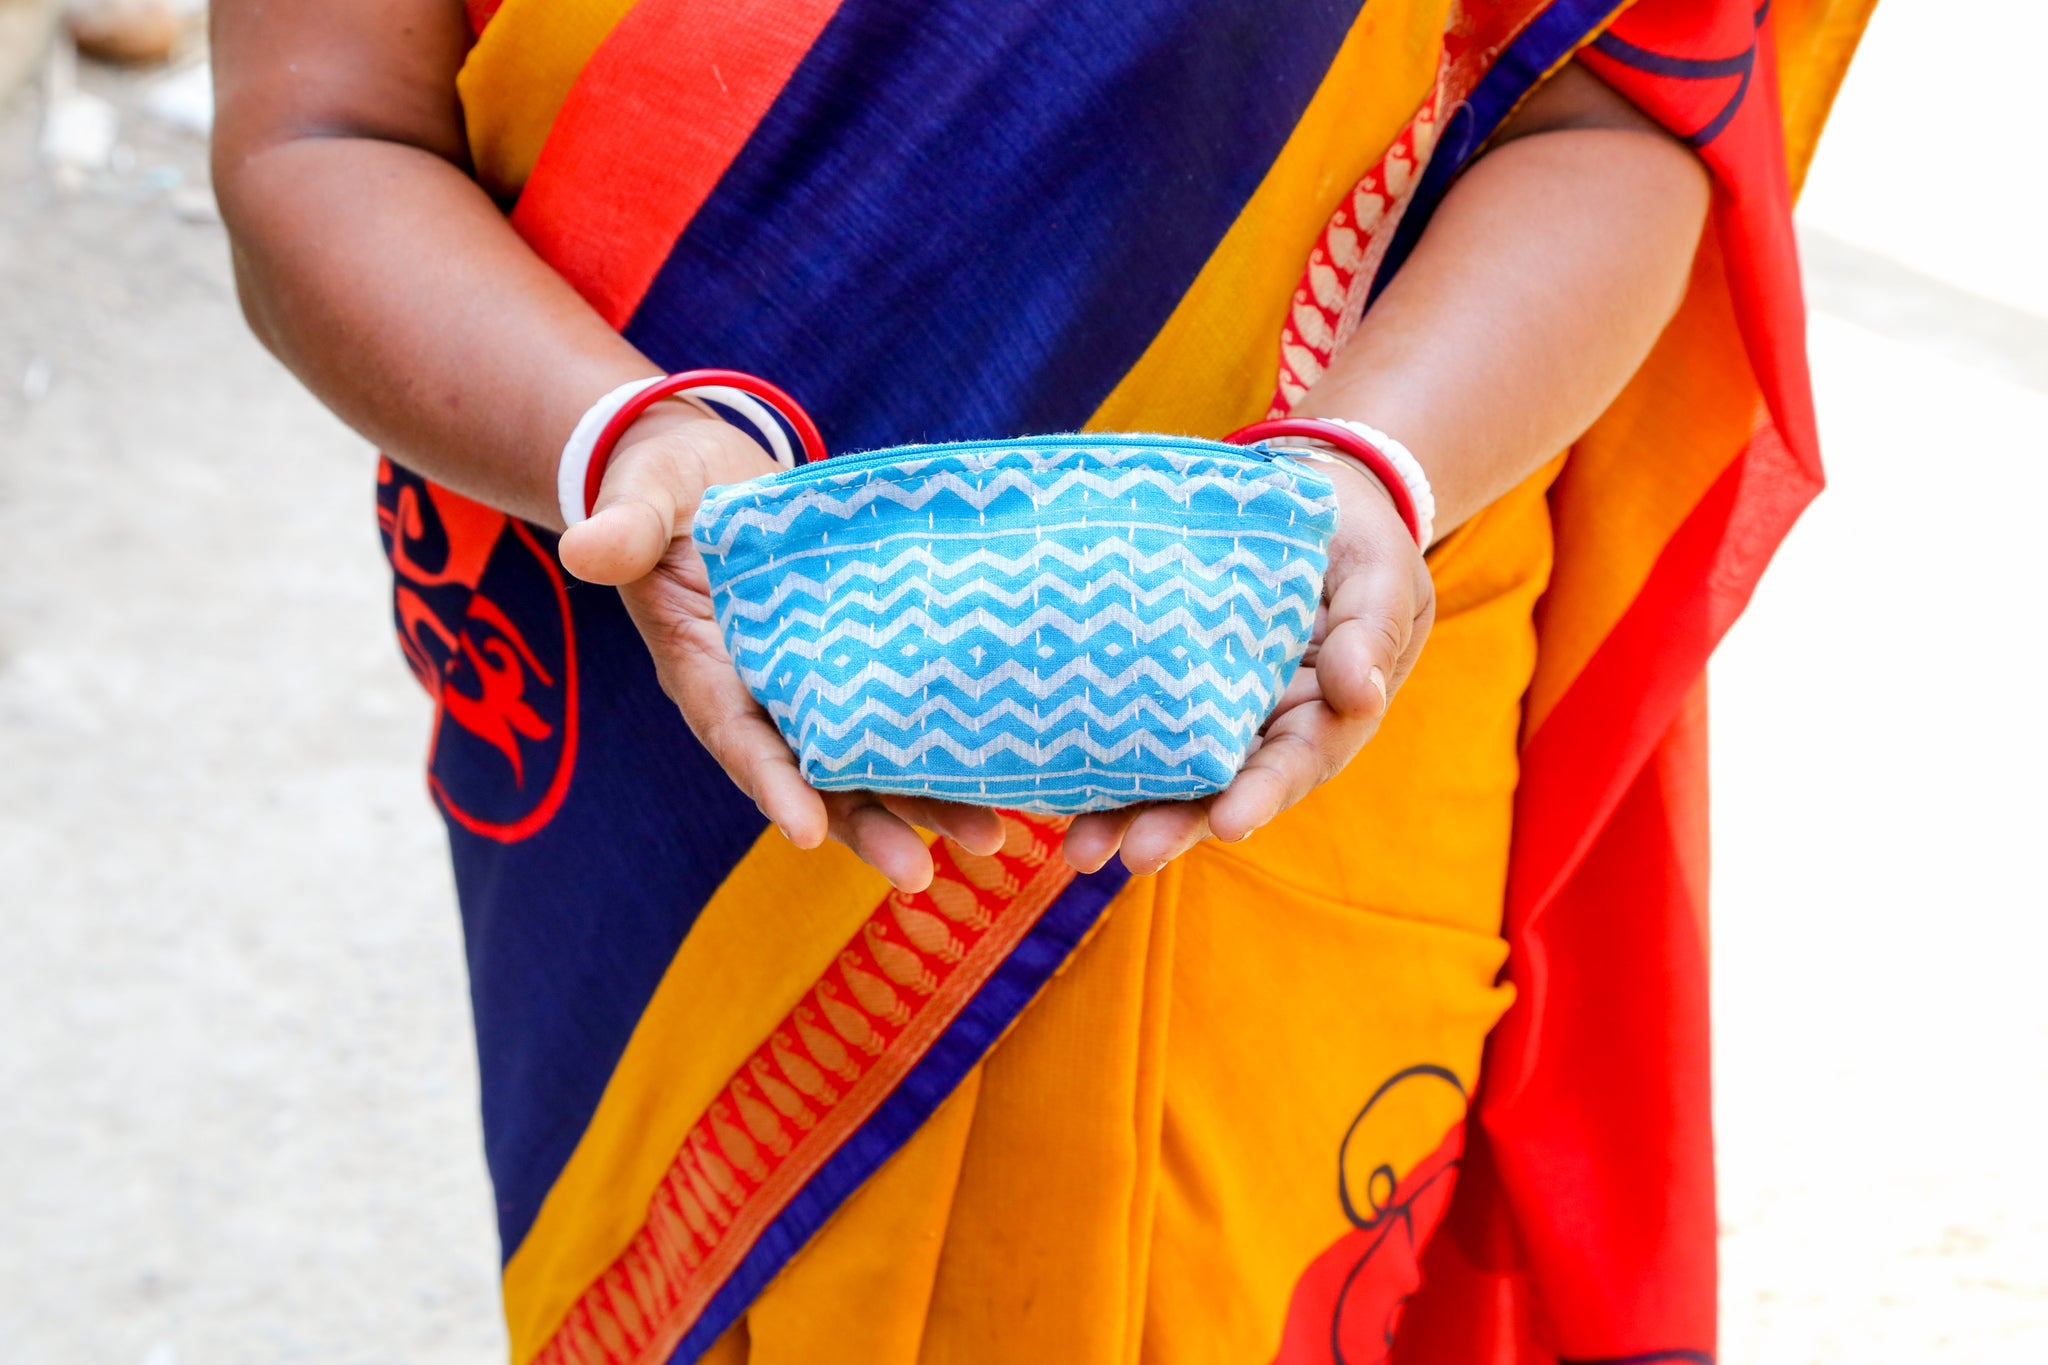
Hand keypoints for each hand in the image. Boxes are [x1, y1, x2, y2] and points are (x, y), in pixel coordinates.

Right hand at [557, 407, 1003, 891]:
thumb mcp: (642, 495)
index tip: (809, 832)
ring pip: (873, 763)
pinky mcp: (858, 667)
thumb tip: (586, 553)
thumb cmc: (668, 485)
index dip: (773, 784)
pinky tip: (1010, 776)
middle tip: (922, 874)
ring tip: (993, 842)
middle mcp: (762, 698)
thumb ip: (624, 527)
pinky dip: (949, 751)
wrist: (715, 475)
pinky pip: (903, 718)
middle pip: (817, 778)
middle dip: (869, 827)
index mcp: (704, 669)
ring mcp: (813, 689)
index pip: (738, 737)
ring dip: (927, 805)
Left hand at [1062, 458, 1434, 875]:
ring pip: (1173, 776)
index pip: (1296, 761)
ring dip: (1128, 815)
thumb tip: (1361, 693)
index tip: (1229, 822)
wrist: (1300, 495)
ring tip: (1081, 851)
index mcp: (1326, 711)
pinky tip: (1053, 788)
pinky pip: (1134, 731)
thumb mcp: (1380, 569)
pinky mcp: (1167, 689)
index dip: (1262, 793)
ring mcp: (1213, 714)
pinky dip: (1099, 766)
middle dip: (1181, 824)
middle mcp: (1265, 729)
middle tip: (1134, 854)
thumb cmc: (1350, 536)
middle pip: (1225, 788)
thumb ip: (1372, 627)